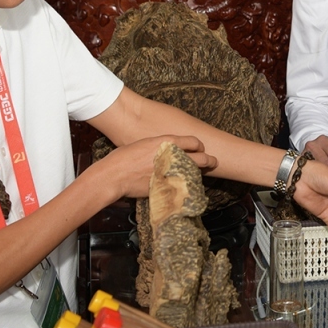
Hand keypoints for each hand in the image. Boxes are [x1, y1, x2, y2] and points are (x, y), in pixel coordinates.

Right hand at [88, 135, 217, 201]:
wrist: (115, 175)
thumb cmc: (124, 157)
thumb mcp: (144, 144)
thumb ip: (160, 146)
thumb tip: (167, 149)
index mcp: (166, 142)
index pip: (193, 141)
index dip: (199, 145)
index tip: (200, 149)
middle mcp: (172, 156)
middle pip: (201, 158)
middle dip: (209, 160)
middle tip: (213, 162)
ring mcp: (171, 172)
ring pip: (194, 173)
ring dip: (199, 173)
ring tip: (203, 174)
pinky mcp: (167, 186)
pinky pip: (183, 186)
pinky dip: (186, 185)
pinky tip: (187, 185)